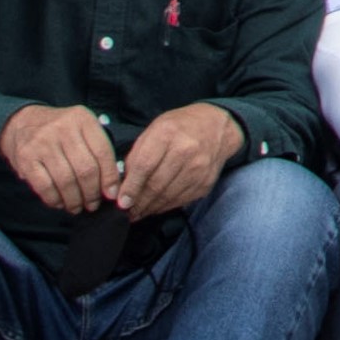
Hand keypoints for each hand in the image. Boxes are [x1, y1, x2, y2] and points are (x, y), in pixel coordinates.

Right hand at [0, 101, 121, 215]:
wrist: (21, 122)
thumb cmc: (60, 131)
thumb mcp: (82, 128)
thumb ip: (97, 150)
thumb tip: (112, 185)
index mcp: (82, 119)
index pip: (103, 153)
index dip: (109, 177)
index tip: (112, 194)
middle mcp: (62, 128)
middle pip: (85, 169)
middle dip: (92, 193)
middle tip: (92, 204)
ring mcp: (42, 142)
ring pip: (66, 180)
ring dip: (74, 200)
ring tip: (77, 207)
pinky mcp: (26, 157)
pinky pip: (45, 186)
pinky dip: (54, 199)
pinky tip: (60, 203)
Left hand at [112, 101, 243, 222]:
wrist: (217, 127)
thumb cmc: (180, 127)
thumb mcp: (154, 129)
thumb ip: (138, 154)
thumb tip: (123, 183)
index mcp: (167, 134)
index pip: (144, 166)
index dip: (131, 187)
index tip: (121, 202)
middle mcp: (186, 151)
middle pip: (156, 184)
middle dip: (138, 202)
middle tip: (126, 212)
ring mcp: (198, 169)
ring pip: (168, 196)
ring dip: (149, 208)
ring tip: (137, 213)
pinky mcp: (205, 182)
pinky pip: (181, 200)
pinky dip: (165, 206)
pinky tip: (155, 207)